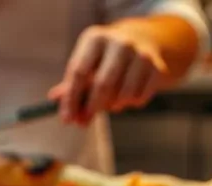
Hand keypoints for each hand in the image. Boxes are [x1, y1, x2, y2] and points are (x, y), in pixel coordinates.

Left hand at [49, 25, 167, 124]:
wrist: (142, 41)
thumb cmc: (105, 57)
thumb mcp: (86, 62)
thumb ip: (70, 84)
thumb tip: (54, 100)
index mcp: (96, 38)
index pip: (79, 71)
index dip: (71, 98)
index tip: (66, 119)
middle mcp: (120, 42)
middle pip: (103, 84)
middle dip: (92, 107)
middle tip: (84, 122)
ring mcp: (141, 54)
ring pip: (123, 95)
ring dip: (112, 107)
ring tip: (110, 103)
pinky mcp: (157, 67)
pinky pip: (139, 98)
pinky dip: (130, 104)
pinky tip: (127, 96)